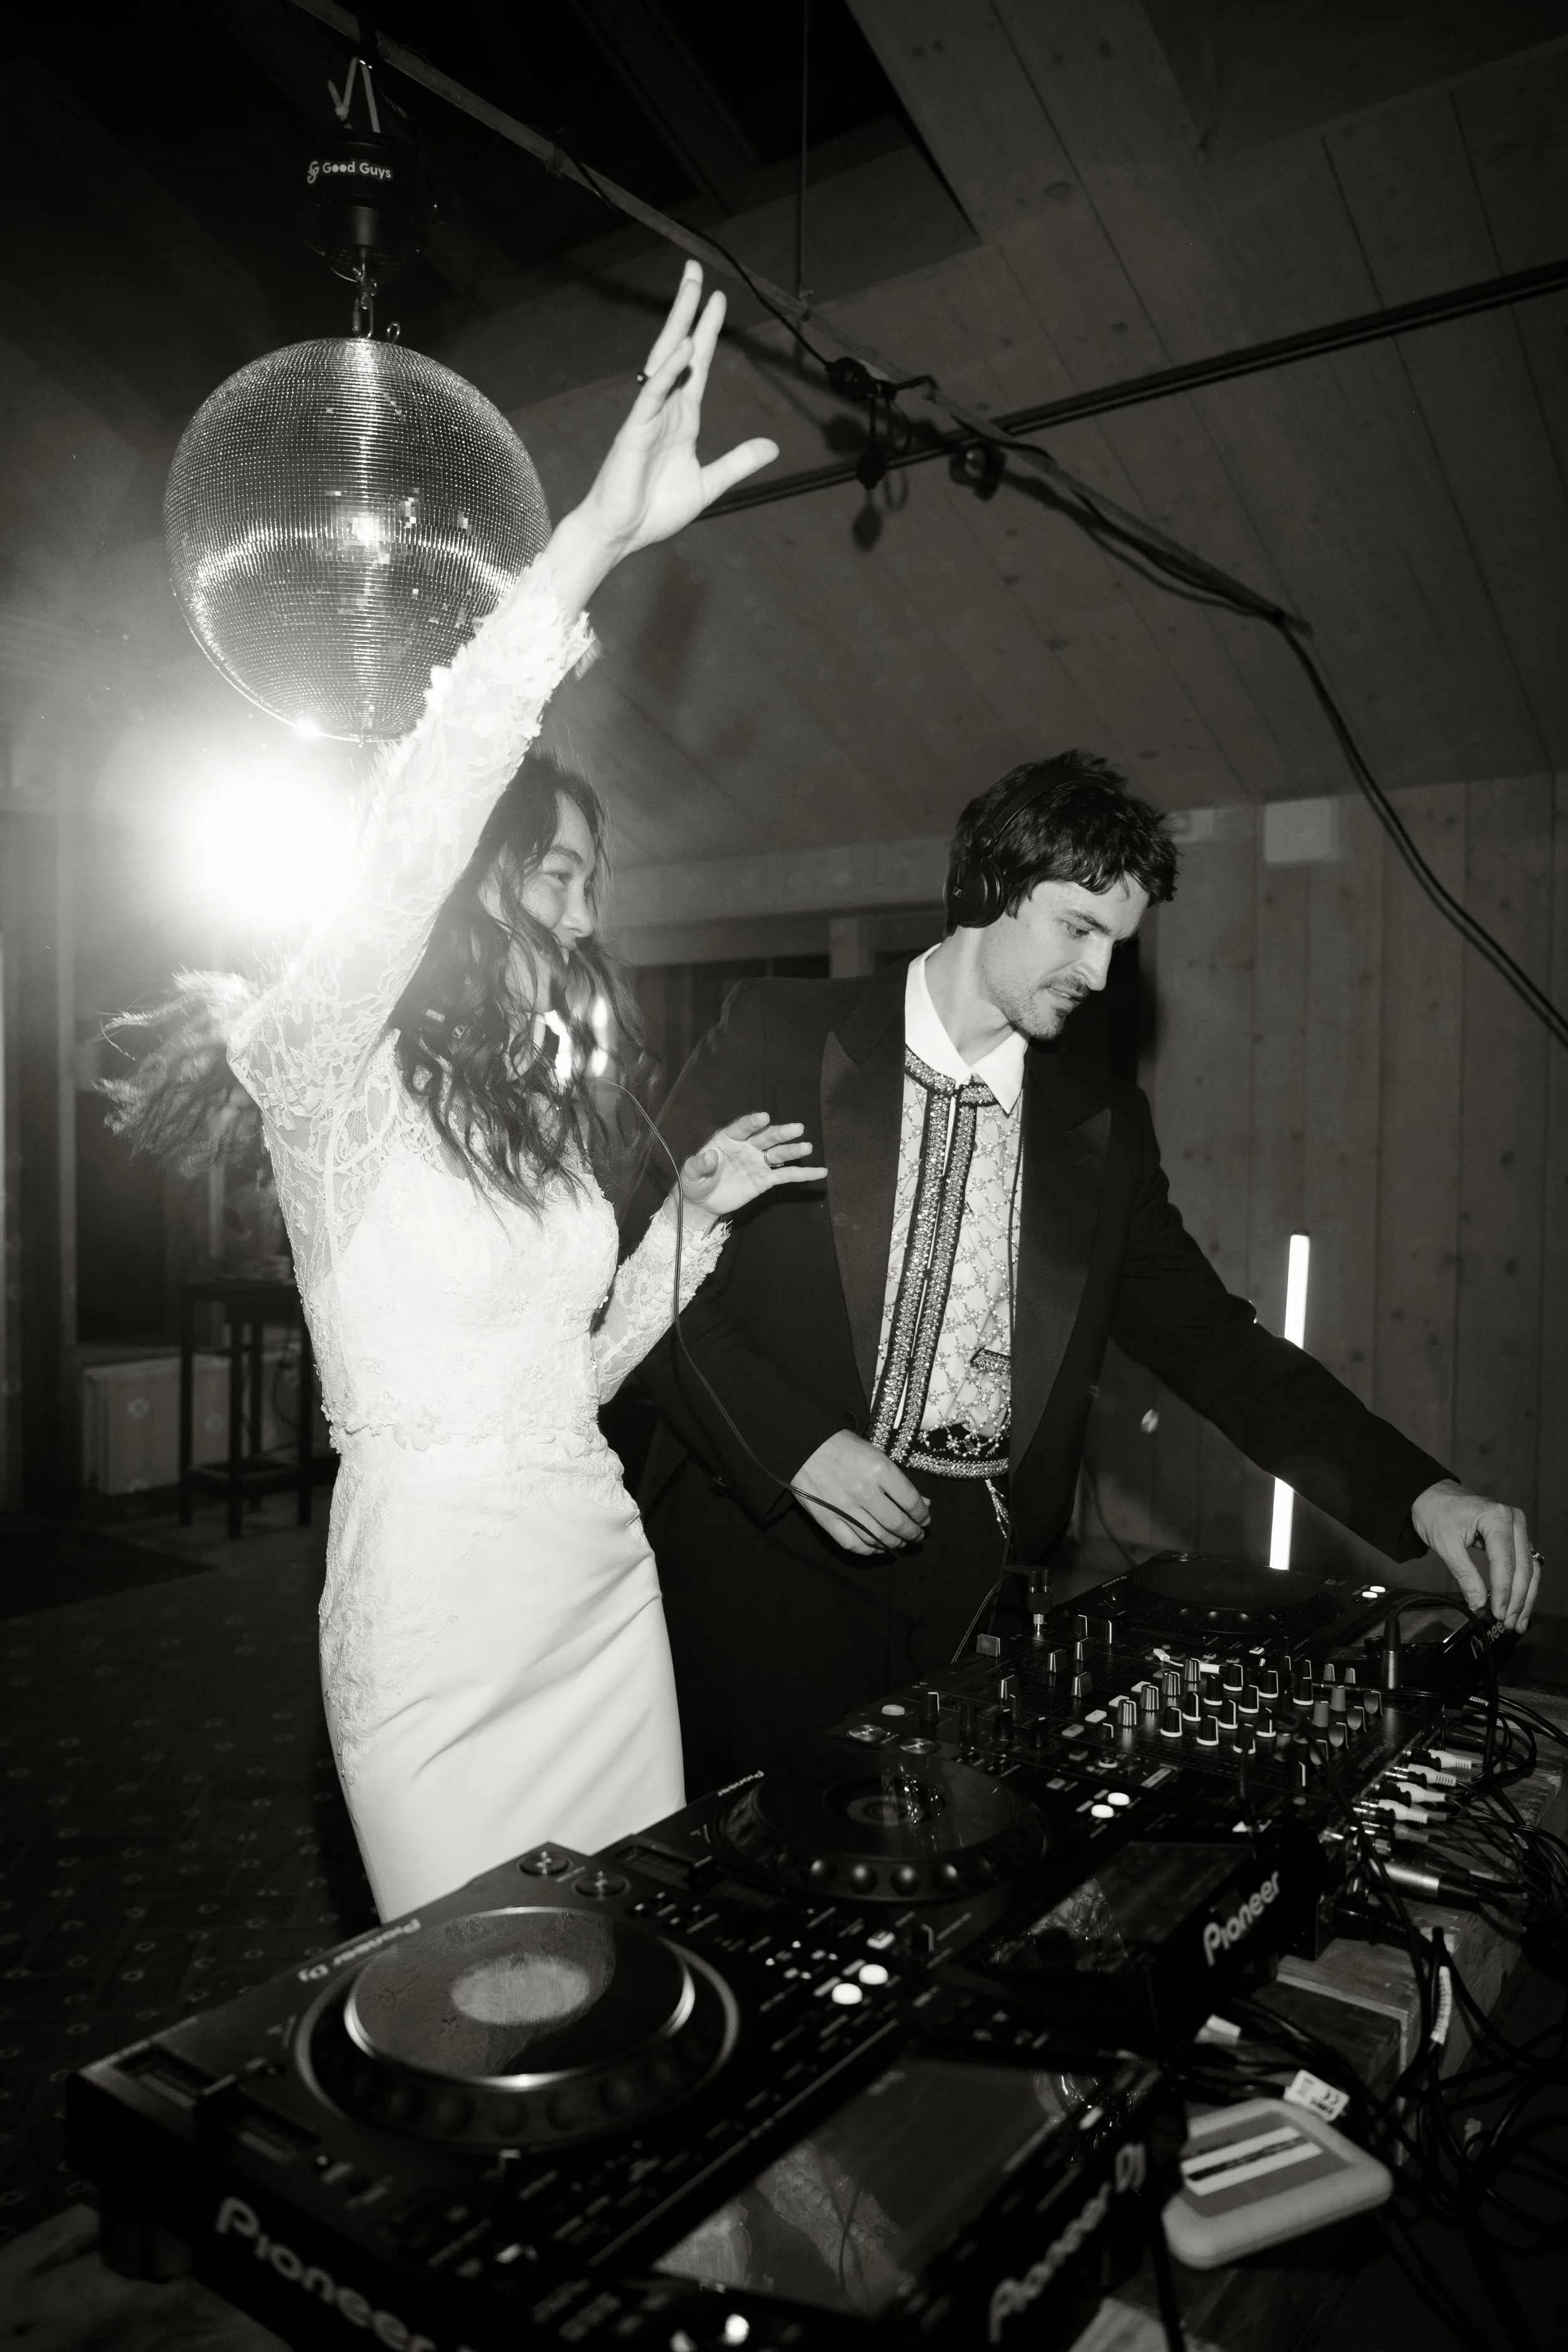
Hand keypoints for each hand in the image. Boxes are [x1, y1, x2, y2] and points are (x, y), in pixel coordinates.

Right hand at [545, 261, 777, 611]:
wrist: (621, 535)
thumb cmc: (654, 510)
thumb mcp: (709, 484)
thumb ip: (738, 462)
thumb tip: (771, 447)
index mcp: (682, 418)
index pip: (697, 365)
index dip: (707, 331)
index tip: (718, 299)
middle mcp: (665, 408)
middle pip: (679, 348)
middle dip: (688, 309)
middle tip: (696, 271)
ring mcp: (649, 416)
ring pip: (665, 359)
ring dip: (678, 323)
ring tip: (690, 289)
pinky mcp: (634, 431)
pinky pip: (653, 394)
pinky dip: (668, 372)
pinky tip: (682, 348)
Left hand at [678, 1113, 824, 1223]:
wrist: (703, 1202)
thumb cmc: (694, 1182)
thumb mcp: (690, 1174)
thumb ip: (699, 1164)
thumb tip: (709, 1157)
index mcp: (727, 1140)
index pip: (741, 1128)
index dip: (752, 1123)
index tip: (763, 1117)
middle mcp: (746, 1148)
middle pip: (766, 1137)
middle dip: (780, 1133)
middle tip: (797, 1128)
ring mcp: (757, 1163)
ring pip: (778, 1154)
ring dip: (793, 1150)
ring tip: (808, 1147)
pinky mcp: (765, 1180)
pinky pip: (786, 1176)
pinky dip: (803, 1174)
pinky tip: (820, 1171)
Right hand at [792, 1430, 931, 1556]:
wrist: (804, 1445)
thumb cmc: (843, 1447)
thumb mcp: (876, 1454)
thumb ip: (899, 1480)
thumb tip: (924, 1503)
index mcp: (879, 1469)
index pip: (911, 1501)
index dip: (922, 1515)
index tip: (925, 1519)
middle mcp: (864, 1490)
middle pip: (897, 1523)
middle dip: (912, 1533)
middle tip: (917, 1535)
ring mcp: (844, 1507)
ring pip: (878, 1537)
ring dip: (894, 1543)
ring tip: (901, 1542)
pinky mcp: (827, 1519)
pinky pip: (853, 1544)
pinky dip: (869, 1550)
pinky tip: (877, 1547)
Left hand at [1410, 1479, 1540, 1629]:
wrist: (1431, 1495)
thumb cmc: (1436, 1512)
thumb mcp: (1445, 1544)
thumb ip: (1464, 1574)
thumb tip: (1478, 1603)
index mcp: (1497, 1517)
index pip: (1506, 1562)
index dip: (1504, 1592)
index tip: (1498, 1613)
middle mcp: (1513, 1520)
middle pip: (1524, 1567)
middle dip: (1518, 1599)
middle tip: (1509, 1622)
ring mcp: (1516, 1527)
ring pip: (1530, 1568)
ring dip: (1525, 1597)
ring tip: (1517, 1621)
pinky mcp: (1514, 1536)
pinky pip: (1524, 1564)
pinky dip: (1522, 1586)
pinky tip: (1518, 1605)